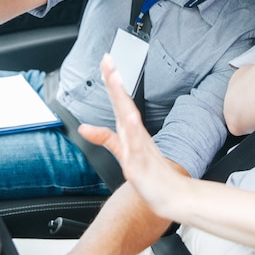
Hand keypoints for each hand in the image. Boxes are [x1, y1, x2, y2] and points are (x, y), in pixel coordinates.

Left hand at [78, 54, 188, 219]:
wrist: (171, 195)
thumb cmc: (150, 172)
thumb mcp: (121, 151)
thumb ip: (104, 137)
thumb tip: (83, 127)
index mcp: (130, 129)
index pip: (119, 100)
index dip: (111, 80)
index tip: (106, 60)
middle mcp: (135, 134)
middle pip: (123, 103)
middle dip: (114, 81)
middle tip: (108, 61)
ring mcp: (139, 146)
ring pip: (130, 119)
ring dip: (123, 99)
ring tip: (117, 80)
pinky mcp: (140, 163)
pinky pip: (137, 145)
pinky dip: (134, 131)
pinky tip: (131, 118)